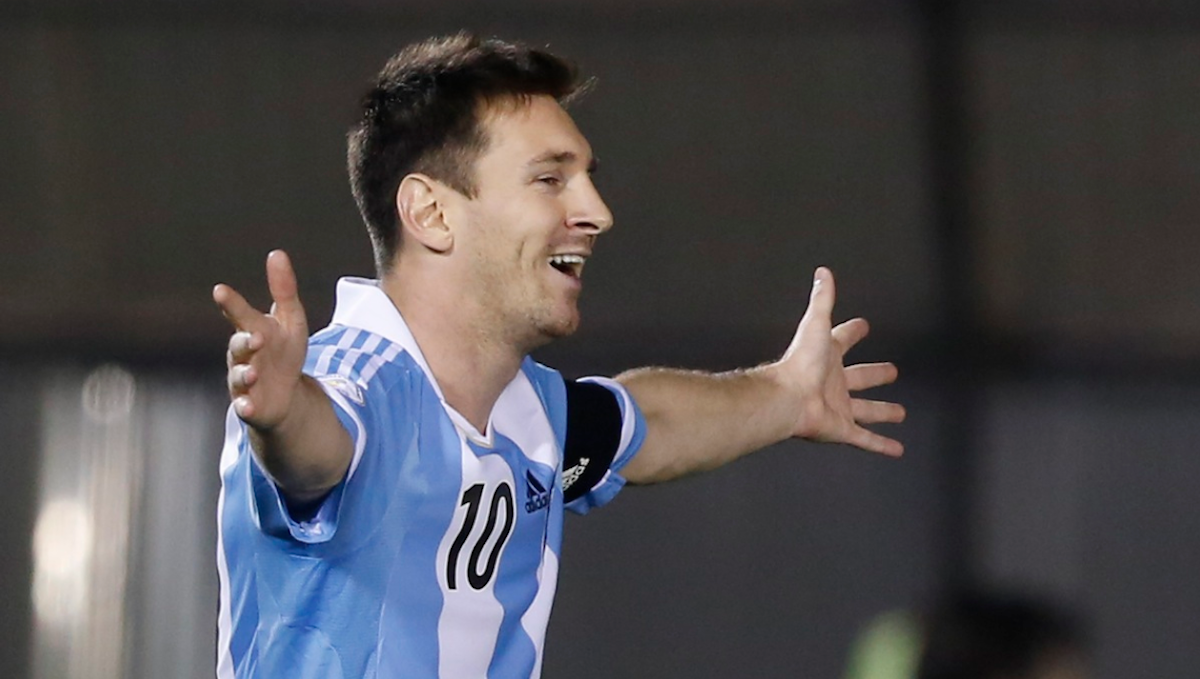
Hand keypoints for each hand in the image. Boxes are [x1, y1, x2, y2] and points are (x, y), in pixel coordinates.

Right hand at [212, 250, 309, 430]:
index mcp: (252, 329)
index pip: (240, 313)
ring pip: (238, 376)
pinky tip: (247, 406)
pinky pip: (243, 406)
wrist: (285, 394)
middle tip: (255, 336)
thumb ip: (283, 289)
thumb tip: (277, 252)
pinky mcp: (250, 404)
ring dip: (243, 374)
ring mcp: (243, 380)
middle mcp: (243, 354)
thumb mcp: (290, 320)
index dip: (231, 303)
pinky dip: (244, 406)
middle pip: (239, 346)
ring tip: (252, 374)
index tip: (220, 290)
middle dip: (244, 341)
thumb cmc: (283, 351)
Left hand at [774, 267, 904, 456]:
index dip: (852, 331)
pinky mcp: (841, 428)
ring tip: (899, 413)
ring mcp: (838, 407)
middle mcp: (834, 382)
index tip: (863, 325)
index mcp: (828, 357)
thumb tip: (823, 272)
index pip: (842, 340)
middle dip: (875, 374)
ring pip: (865, 410)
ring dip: (882, 412)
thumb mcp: (815, 324)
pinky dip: (881, 445)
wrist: (788, 397)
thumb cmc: (800, 362)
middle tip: (891, 371)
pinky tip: (897, 449)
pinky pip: (865, 438)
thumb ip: (822, 299)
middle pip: (859, 378)